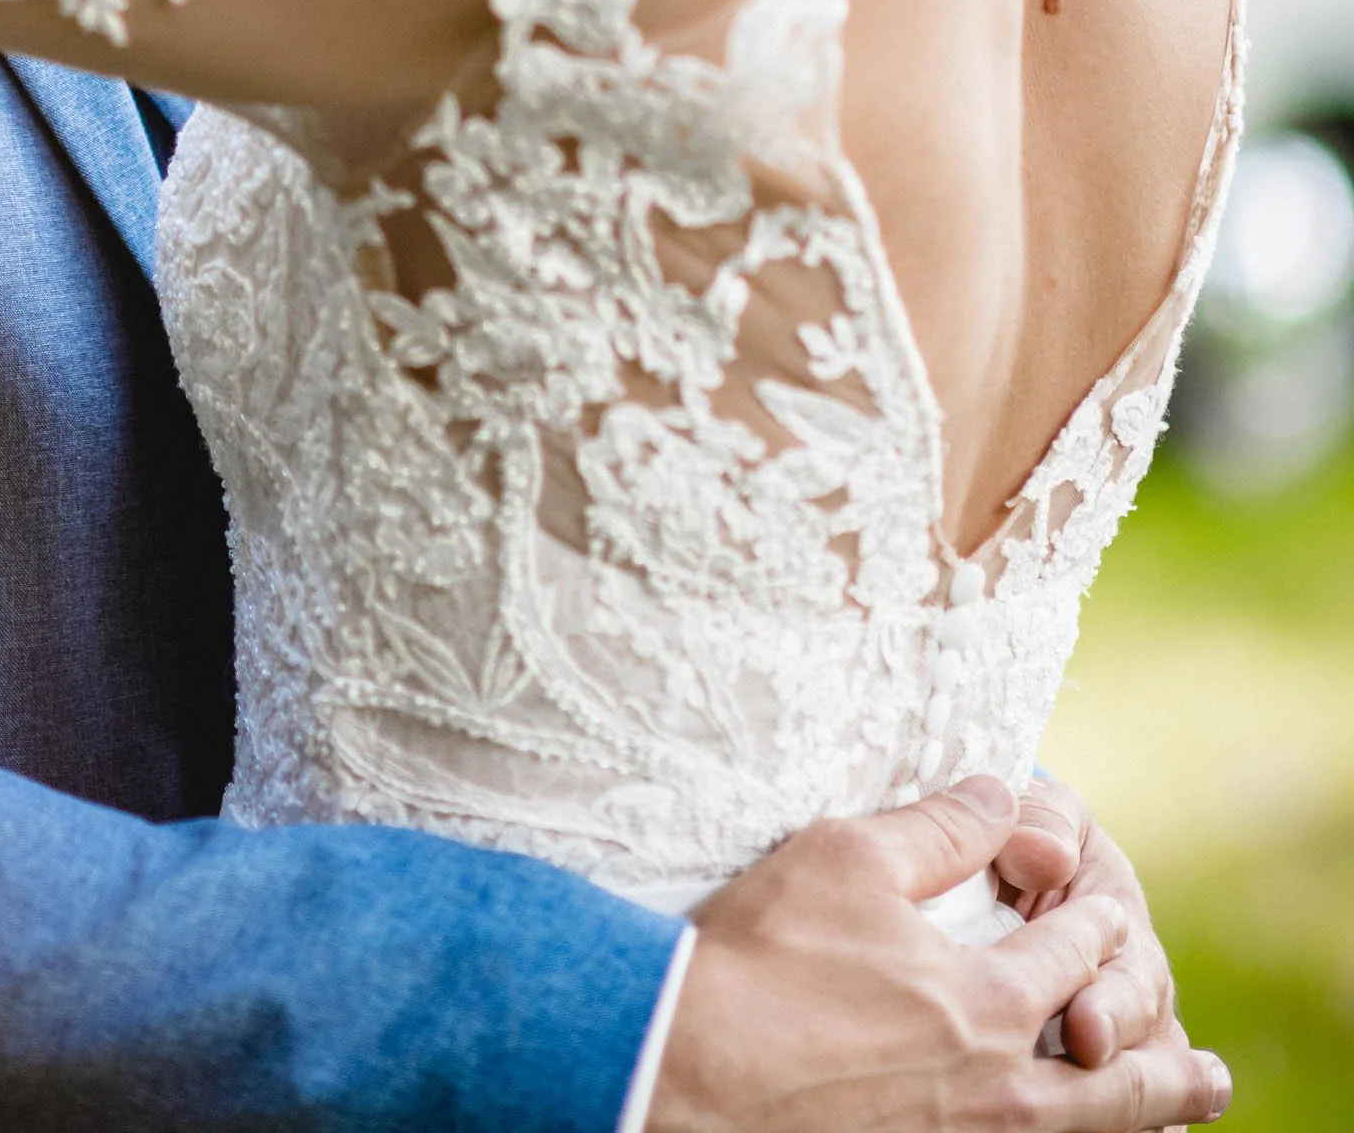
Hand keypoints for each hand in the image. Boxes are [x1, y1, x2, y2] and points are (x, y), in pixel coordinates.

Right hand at [649, 777, 1230, 1131]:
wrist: (681, 1073)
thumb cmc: (758, 960)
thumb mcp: (847, 859)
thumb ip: (940, 828)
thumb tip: (1005, 791)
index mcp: (987, 1003)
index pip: (1077, 952)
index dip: (1095, 918)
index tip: (1103, 903)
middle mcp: (994, 1090)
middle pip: (1114, 1085)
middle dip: (1166, 1074)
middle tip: (1209, 1075)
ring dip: (1129, 1123)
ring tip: (1164, 1118)